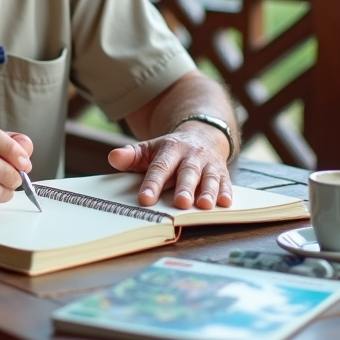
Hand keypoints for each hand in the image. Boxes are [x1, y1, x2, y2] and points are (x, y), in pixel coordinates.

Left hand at [107, 123, 231, 210]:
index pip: (160, 167)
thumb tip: (113, 158)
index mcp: (171, 149)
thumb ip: (132, 155)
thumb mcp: (149, 149)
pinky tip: (225, 203)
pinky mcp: (222, 172)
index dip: (152, 183)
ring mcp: (208, 163)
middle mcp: (191, 155)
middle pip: (187, 172)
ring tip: (203, 205)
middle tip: (180, 203)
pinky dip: (227, 192)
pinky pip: (226, 182)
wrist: (201, 134)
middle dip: (184, 188)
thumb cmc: (170, 150)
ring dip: (208, 191)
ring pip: (209, 177)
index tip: (145, 199)